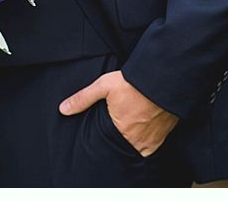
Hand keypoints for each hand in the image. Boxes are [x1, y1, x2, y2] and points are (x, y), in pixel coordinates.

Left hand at [59, 70, 178, 156]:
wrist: (164, 78)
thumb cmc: (133, 82)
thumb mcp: (104, 86)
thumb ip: (83, 99)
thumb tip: (63, 109)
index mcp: (121, 131)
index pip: (108, 146)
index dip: (105, 143)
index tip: (103, 139)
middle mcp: (138, 140)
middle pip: (125, 149)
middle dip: (119, 144)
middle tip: (117, 134)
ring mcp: (153, 139)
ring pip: (140, 149)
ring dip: (134, 143)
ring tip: (129, 132)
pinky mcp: (165, 134)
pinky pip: (154, 145)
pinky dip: (147, 140)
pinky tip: (144, 129)